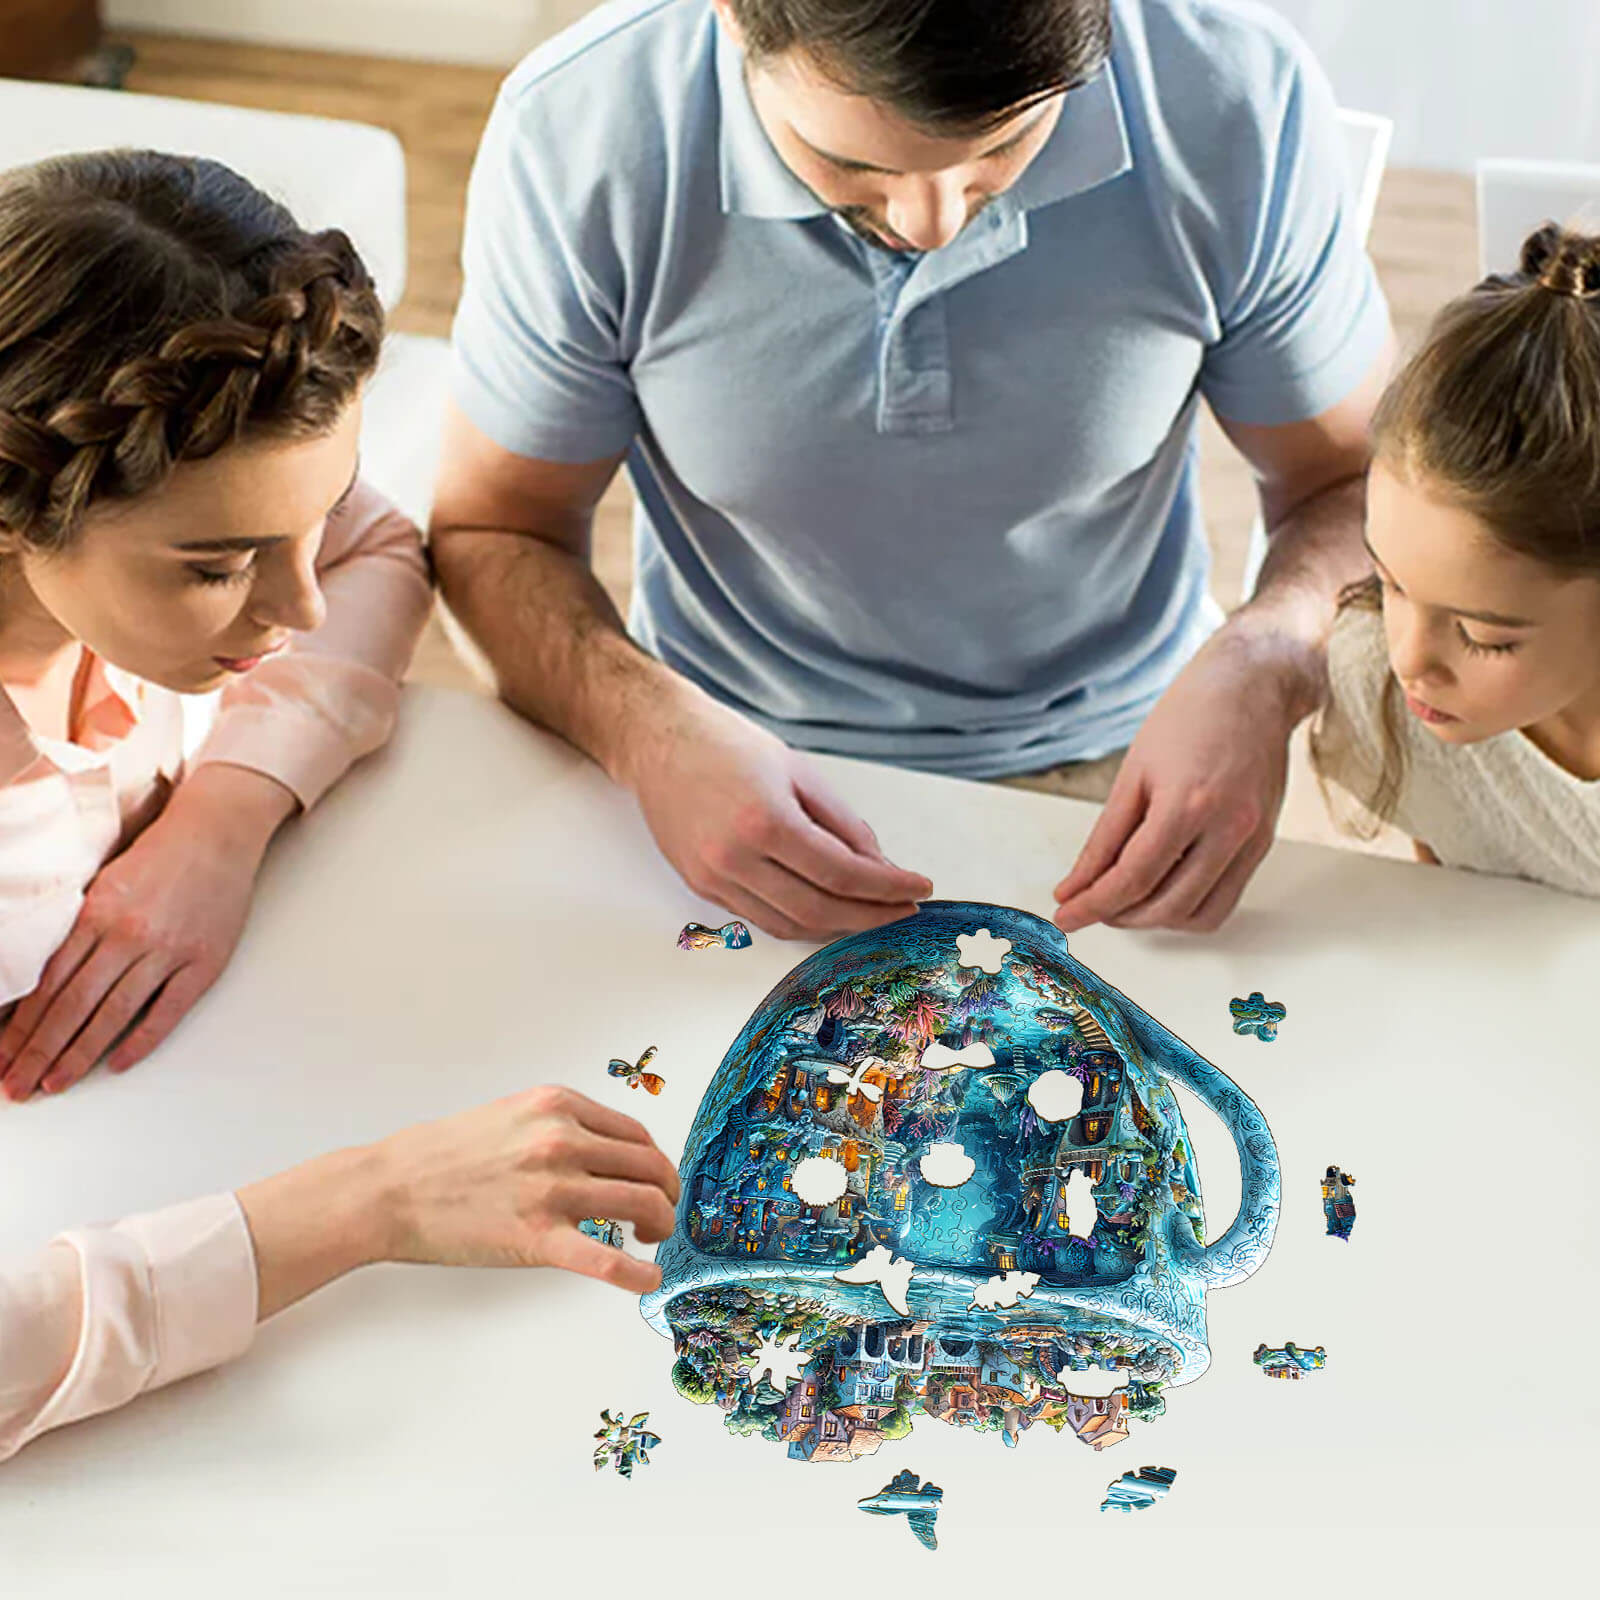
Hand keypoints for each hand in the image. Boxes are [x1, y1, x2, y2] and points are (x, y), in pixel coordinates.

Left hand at [0, 764, 294, 1100]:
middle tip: (16, 1087)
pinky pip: (167, 1010)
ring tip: (54, 1084)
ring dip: (78, 1055)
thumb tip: (42, 980)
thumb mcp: (103, 883)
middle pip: (72, 1006)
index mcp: (97, 914)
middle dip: (38, 1052)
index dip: (20, 1028)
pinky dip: (141, 1040)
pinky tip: (116, 1063)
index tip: (1, 1058)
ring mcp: (168, 951)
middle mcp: (128, 935)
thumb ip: (77, 928)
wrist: (217, 833)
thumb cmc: (160, 855)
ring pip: (113, 1014)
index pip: (48, 984)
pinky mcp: (204, 962)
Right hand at [238, 1086, 682, 1311]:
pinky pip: (607, 1260)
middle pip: (649, 1167)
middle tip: (662, 1215)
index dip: (655, 1163)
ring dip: (660, 1225)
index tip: (656, 1181)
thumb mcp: (511, 1116)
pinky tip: (649, 1281)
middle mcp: (562, 1141)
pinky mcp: (537, 1238)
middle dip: (667, 1193)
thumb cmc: (442, 1156)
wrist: (389, 1189)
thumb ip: (559, 1126)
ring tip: (651, 1239)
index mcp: (557, 1107)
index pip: (636, 1134)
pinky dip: (638, 1275)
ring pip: (642, 1203)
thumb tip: (605, 1152)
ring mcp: (552, 1189)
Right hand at [614, 680, 932, 939]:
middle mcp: (734, 857)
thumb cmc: (728, 746)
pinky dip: (800, 920)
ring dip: (836, 926)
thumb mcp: (800, 772)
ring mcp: (713, 877)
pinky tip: (826, 908)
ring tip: (869, 912)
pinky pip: (761, 918)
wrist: (658, 742)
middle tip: (901, 910)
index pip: (842, 873)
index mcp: (765, 820)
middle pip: (819, 910)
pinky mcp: (701, 887)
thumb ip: (843, 824)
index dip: (887, 888)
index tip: (918, 889)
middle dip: (870, 916)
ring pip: (789, 924)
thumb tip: (880, 866)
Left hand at [1052, 619, 1320, 932]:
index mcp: (1188, 804)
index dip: (1093, 904)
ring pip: (1199, 915)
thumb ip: (1104, 838)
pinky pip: (1226, 900)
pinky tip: (1162, 891)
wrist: (1253, 686)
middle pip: (1166, 905)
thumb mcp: (1133, 773)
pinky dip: (1188, 908)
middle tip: (1090, 905)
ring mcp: (1252, 839)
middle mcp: (1228, 828)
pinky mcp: (1263, 844)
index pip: (1133, 878)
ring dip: (1155, 920)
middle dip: (1120, 915)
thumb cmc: (1190, 716)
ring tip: (1124, 901)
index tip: (1067, 915)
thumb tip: (1076, 885)